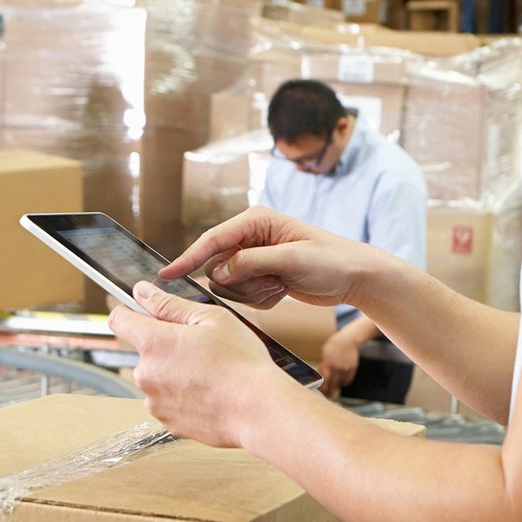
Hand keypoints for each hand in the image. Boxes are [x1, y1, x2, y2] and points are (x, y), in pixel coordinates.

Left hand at [108, 281, 305, 447]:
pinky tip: (209, 392)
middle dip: (165, 345)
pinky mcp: (168, 423)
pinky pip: (168, 401)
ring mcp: (155, 402)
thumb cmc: (241, 363)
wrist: (258, 411)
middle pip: (144, 350)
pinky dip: (183, 396)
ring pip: (157, 377)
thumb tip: (142, 292)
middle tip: (200, 346)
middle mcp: (146, 374)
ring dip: (174, 372)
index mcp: (153, 343)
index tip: (143, 311)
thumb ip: (169, 304)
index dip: (130, 311)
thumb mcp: (210, 318)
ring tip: (209, 373)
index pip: (119, 319)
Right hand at [160, 206, 375, 310]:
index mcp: (255, 221)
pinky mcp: (259, 277)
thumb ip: (252, 263)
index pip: (212, 240)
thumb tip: (219, 272)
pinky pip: (244, 297)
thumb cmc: (331, 260)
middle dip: (242, 283)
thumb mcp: (293, 259)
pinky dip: (263, 300)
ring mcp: (253, 258)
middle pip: (218, 269)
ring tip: (282, 285)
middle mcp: (249, 237)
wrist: (355, 277)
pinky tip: (284, 291)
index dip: (188, 258)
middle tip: (274, 281)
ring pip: (229, 286)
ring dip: (255, 293)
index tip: (166, 275)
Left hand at [319, 333, 360, 397]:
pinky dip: (344, 382)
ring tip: (333, 388)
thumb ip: (323, 365)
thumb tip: (320, 376)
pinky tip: (341, 382)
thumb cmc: (334, 345)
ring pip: (340, 384)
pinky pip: (348, 380)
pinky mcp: (352, 369)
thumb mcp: (324, 353)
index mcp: (328, 363)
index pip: (324, 381)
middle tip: (327, 395)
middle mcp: (337, 367)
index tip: (321, 392)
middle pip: (333, 385)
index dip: (322, 388)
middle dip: (329, 392)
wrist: (348, 340)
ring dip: (336, 387)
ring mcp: (346, 369)